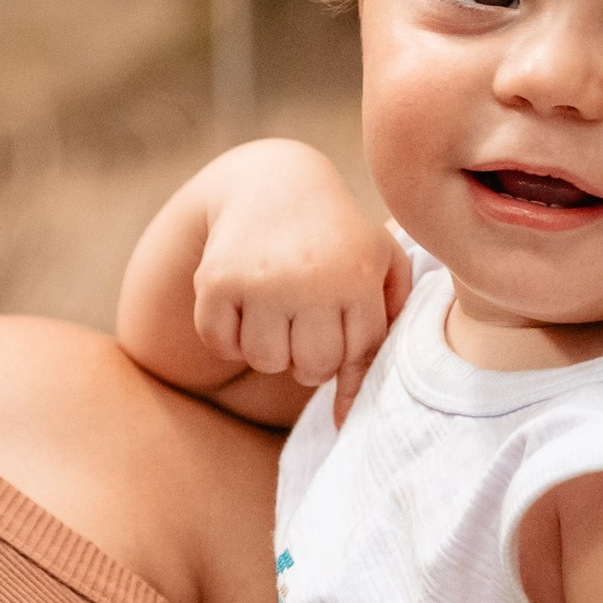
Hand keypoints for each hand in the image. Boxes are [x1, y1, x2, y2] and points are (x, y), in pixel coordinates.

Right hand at [194, 146, 409, 419]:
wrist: (272, 182)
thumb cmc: (338, 237)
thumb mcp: (381, 265)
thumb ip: (385, 334)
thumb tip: (345, 419)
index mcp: (358, 276)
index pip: (358, 356)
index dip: (346, 355)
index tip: (337, 336)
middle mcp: (311, 278)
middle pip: (312, 369)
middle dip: (308, 357)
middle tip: (304, 323)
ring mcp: (261, 279)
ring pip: (266, 362)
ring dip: (269, 347)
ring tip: (275, 313)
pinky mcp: (217, 280)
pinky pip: (220, 344)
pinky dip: (230, 336)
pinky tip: (243, 306)